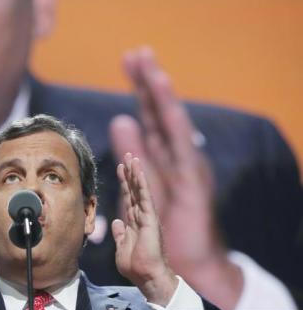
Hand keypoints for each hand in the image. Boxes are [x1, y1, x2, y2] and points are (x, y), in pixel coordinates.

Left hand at [109, 47, 241, 308]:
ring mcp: (185, 161)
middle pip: (159, 109)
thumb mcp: (138, 181)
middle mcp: (176, 151)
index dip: (138, 86)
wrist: (185, 257)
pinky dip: (171, 118)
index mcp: (161, 152)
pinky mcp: (190, 176)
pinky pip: (180, 143)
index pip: (147, 112)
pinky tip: (163, 98)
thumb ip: (131, 150)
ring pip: (171, 119)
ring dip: (160, 92)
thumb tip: (120, 119)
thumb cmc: (162, 221)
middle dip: (148, 80)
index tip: (128, 60)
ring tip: (150, 66)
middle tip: (137, 52)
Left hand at [113, 153, 176, 305]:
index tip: (121, 168)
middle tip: (127, 156)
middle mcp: (141, 217)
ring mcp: (146, 216)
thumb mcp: (121, 249)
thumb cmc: (136, 267)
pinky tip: (138, 170)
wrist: (147, 276)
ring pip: (140, 189)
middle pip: (133, 190)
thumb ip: (120, 235)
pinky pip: (145, 196)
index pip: (128, 198)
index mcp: (133, 223)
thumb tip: (117, 222)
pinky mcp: (150, 218)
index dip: (124, 183)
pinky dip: (141, 182)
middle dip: (129, 173)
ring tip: (132, 157)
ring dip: (135, 173)